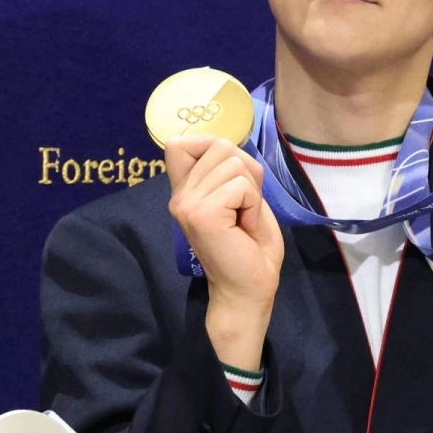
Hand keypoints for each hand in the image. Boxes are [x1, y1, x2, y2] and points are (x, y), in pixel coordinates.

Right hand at [166, 136, 284, 369]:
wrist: (249, 289)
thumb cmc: (249, 247)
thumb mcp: (241, 196)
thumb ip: (228, 169)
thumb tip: (229, 144)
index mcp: (183, 191)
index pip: (179, 143)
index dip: (211, 146)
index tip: (228, 178)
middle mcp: (179, 196)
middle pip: (220, 146)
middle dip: (245, 173)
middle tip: (243, 208)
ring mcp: (186, 204)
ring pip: (233, 163)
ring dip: (251, 191)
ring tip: (244, 219)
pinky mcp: (201, 214)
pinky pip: (241, 186)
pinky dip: (253, 205)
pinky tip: (245, 227)